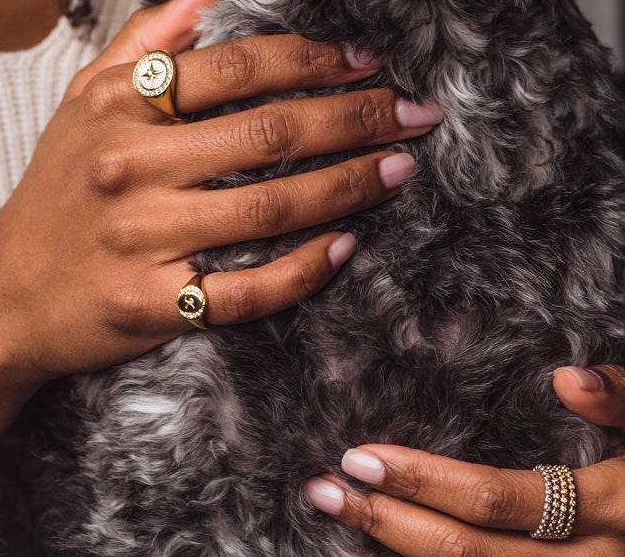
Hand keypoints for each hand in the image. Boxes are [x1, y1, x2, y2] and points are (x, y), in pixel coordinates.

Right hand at [0, 0, 440, 433]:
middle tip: (413, 112)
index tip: (365, 60)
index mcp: (120, 107)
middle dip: (355, 117)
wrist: (5, 293)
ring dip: (349, 185)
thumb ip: (148, 37)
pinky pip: (246, 291)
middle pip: (269, 132)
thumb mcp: (84, 97)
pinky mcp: (152, 305)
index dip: (312, 58)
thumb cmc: (58, 187)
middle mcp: (132, 167)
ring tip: (399, 167)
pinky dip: (303, 270)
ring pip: (271, 207)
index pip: (236, 67)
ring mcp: (142, 240)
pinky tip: (345, 246)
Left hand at [305, 364, 624, 554]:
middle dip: (388, 524)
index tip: (360, 457)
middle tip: (323, 490)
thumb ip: (621, 396)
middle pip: (468, 556)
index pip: (498, 501)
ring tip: (342, 517)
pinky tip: (394, 545)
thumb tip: (565, 379)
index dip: (425, 481)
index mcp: (609, 510)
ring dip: (399, 553)